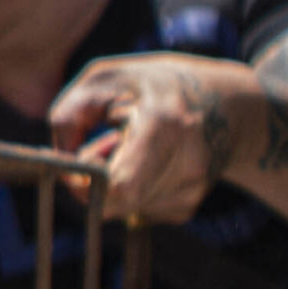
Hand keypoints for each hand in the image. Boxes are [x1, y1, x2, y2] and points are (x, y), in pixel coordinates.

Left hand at [47, 51, 254, 224]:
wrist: (227, 105)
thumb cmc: (155, 85)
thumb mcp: (106, 78)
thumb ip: (70, 115)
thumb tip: (60, 163)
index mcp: (165, 125)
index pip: (121, 187)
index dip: (87, 184)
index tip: (79, 161)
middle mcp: (186, 163)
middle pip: (113, 202)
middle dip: (95, 179)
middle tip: (106, 142)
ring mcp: (190, 190)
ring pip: (120, 208)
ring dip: (110, 182)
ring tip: (129, 144)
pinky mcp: (187, 207)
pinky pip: (134, 210)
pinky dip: (128, 189)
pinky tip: (145, 161)